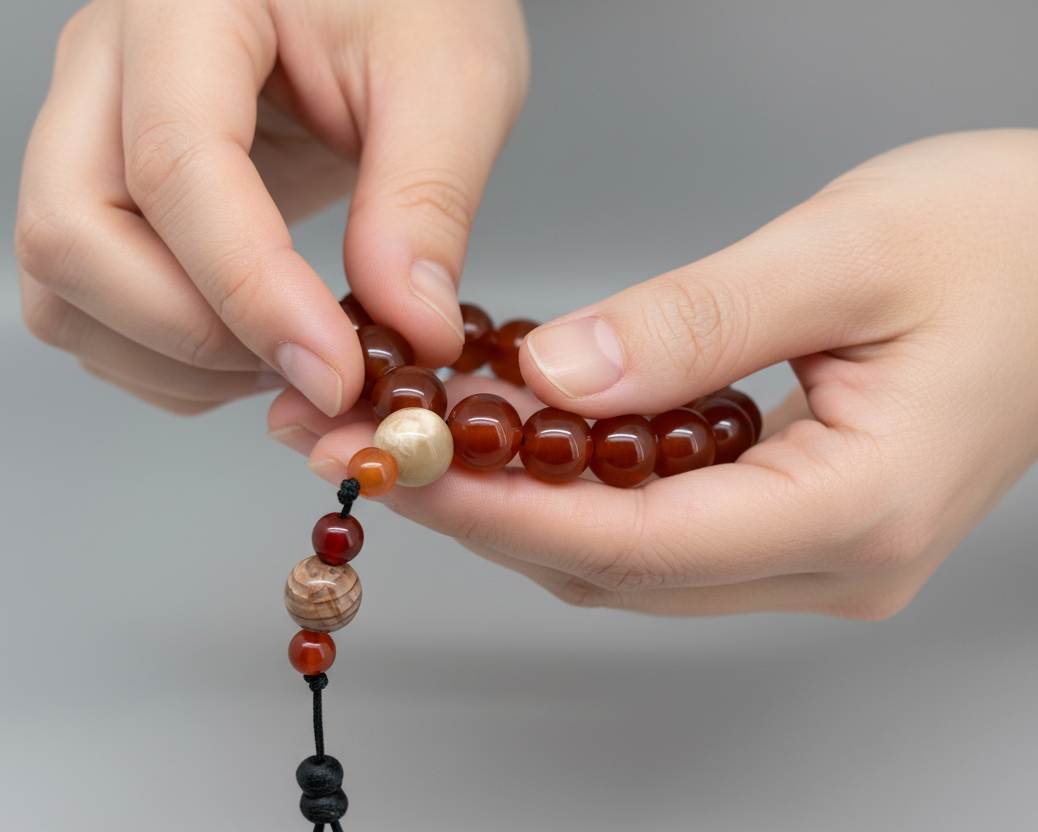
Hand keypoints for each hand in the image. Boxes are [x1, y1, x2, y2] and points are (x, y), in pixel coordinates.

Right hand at [15, 0, 527, 414]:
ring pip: (63, 287)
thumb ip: (427, 203)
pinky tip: (260, 354)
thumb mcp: (452, 81)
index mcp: (187, 6)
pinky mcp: (107, 191)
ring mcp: (91, 131)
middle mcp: (107, 66)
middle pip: (73, 236)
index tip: (339, 372)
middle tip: (319, 370)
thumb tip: (410, 330)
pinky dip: (169, 364)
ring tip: (298, 362)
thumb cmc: (414, 3)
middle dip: (197, 337)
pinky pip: (88, 309)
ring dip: (178, 363)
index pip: (176, 166)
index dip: (253, 293)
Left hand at [269, 130, 1037, 619]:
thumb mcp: (841, 255)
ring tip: (420, 433)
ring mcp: (820, 554)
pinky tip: (522, 434)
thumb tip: (554, 378)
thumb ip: (693, 325)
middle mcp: (832, 562)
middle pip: (616, 567)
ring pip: (631, 558)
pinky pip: (665, 528)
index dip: (497, 511)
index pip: (631, 541)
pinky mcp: (803, 524)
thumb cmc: (1003, 243)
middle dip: (480, 510)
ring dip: (519, 502)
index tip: (393, 466)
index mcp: (853, 512)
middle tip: (372, 443)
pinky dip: (581, 487)